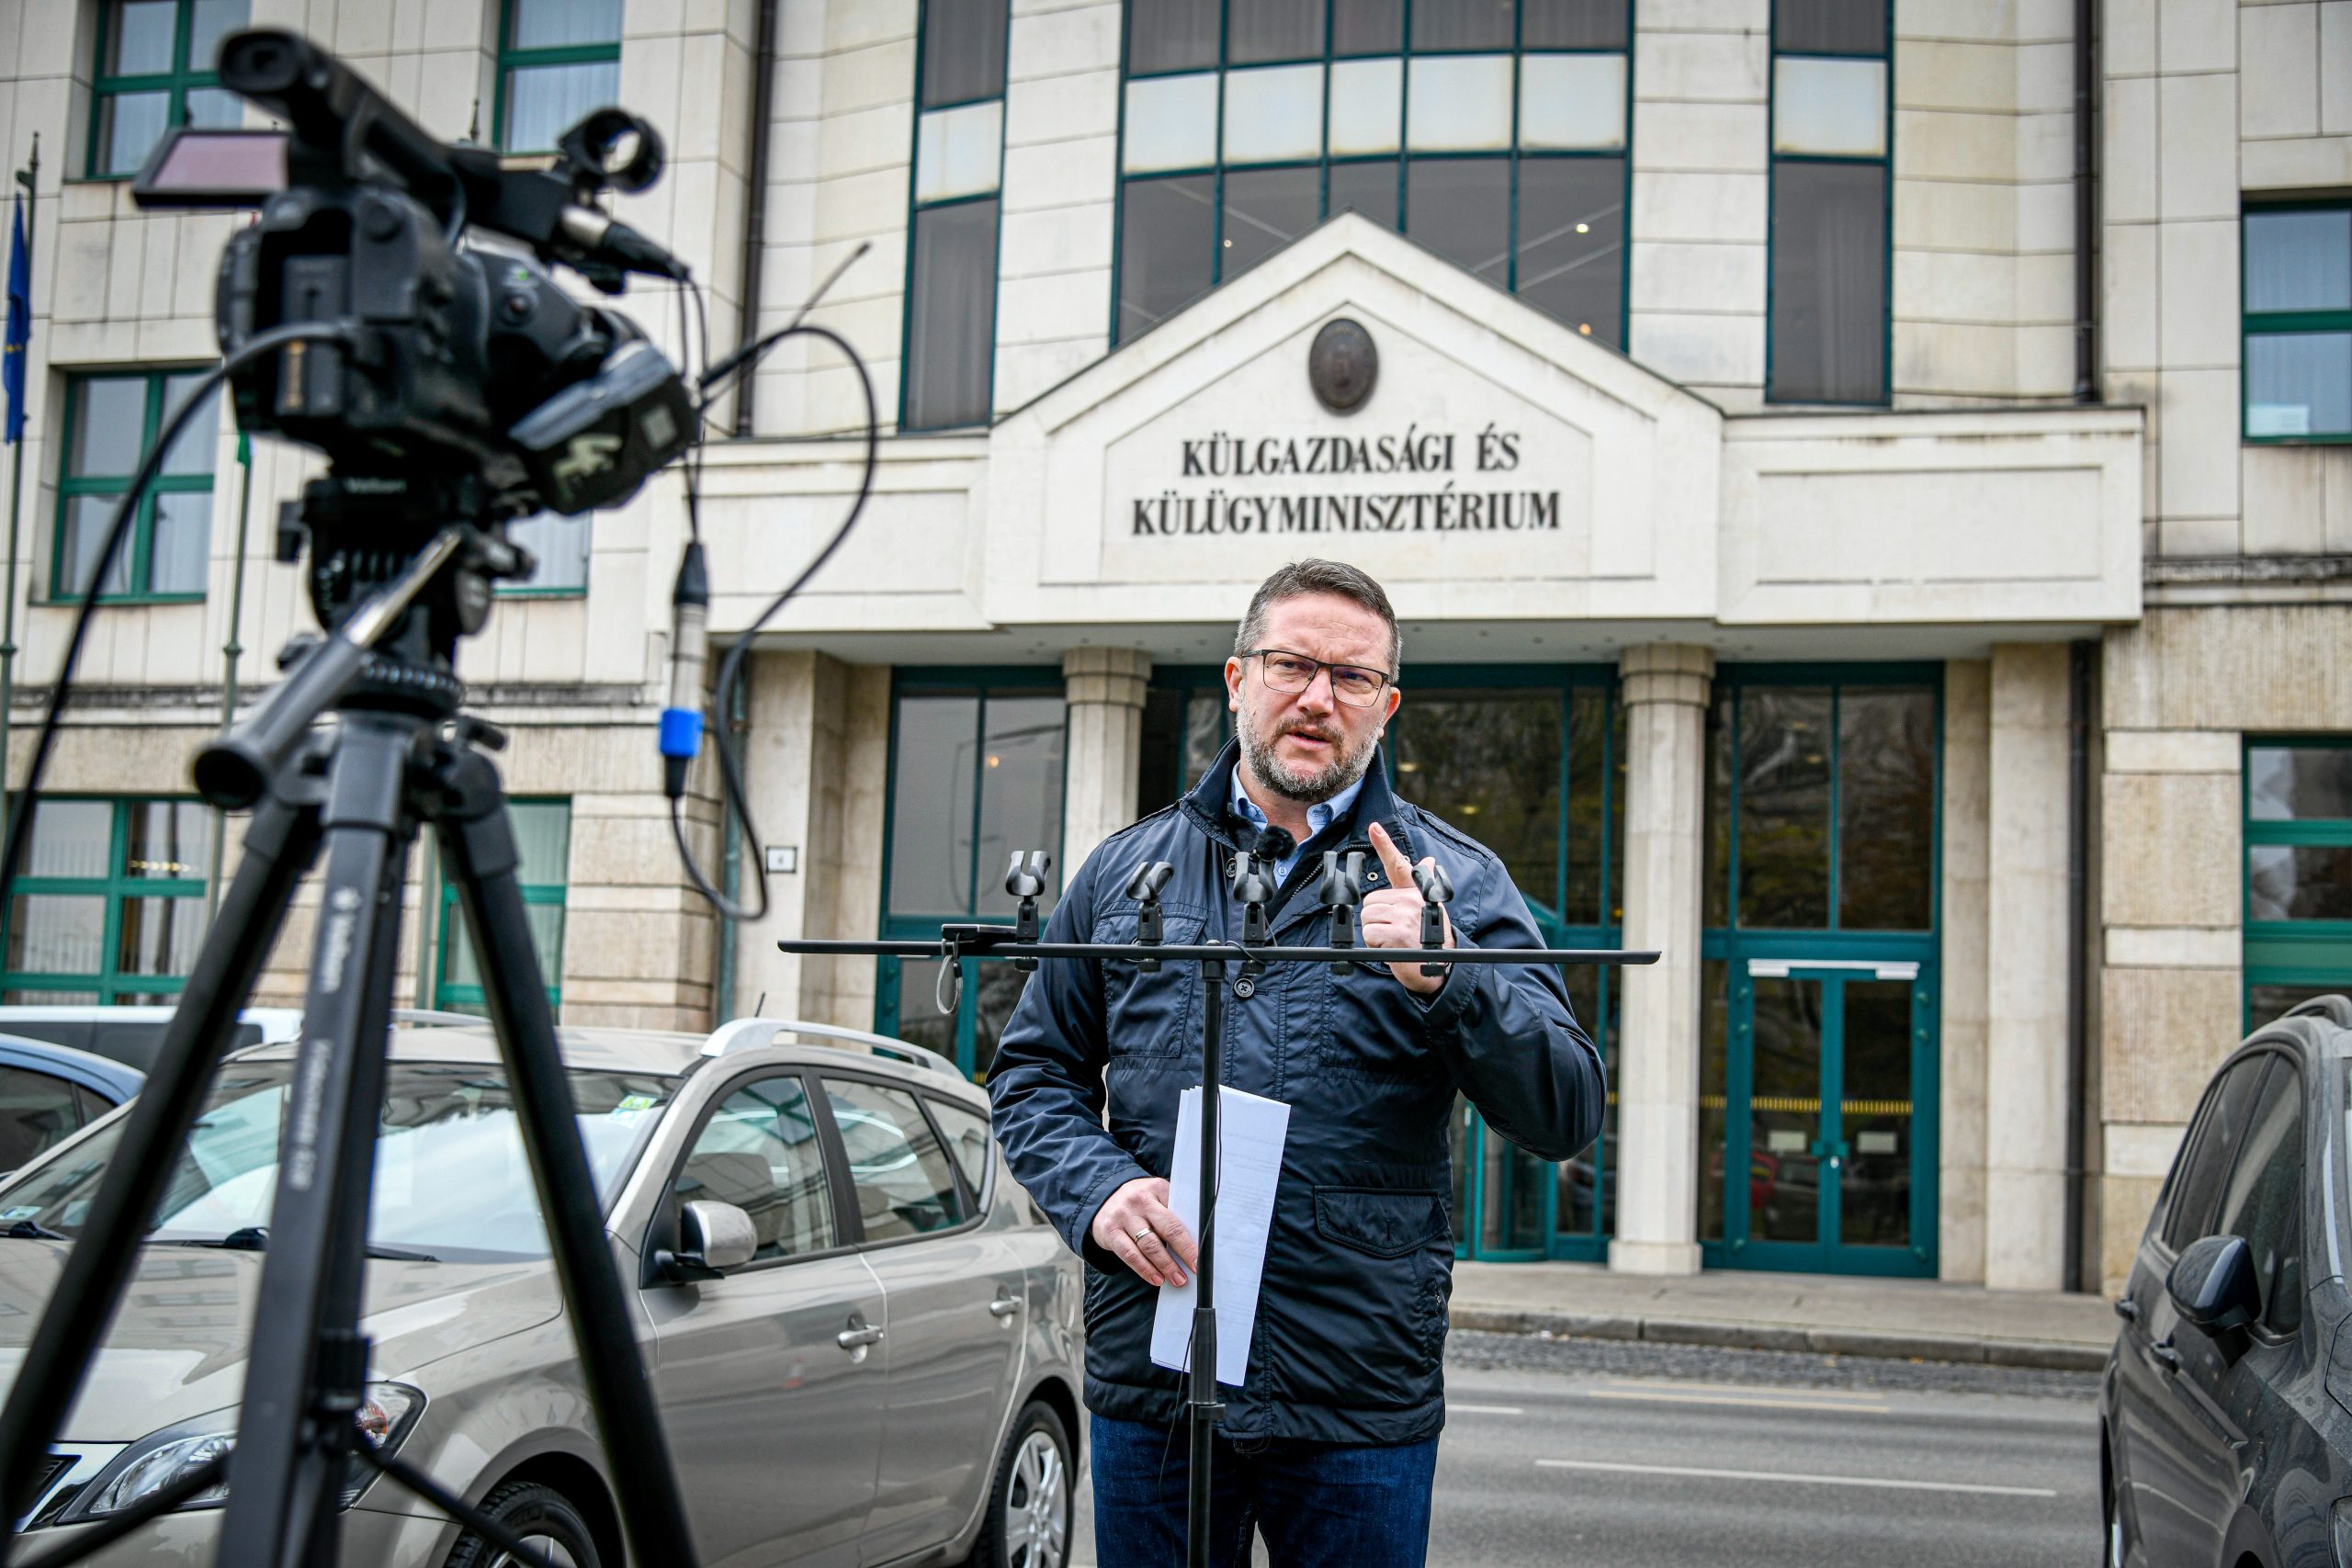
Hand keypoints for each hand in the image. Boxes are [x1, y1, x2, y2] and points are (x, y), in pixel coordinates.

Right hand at [1090, 1176, 1197, 1286]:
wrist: (1103, 1198)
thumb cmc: (1139, 1202)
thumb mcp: (1155, 1197)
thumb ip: (1172, 1212)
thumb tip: (1195, 1240)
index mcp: (1157, 1189)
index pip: (1179, 1214)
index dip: (1193, 1237)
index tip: (1203, 1254)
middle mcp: (1140, 1200)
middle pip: (1168, 1229)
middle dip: (1184, 1252)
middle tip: (1195, 1268)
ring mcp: (1124, 1216)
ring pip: (1149, 1245)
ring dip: (1166, 1266)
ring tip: (1178, 1279)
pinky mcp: (1110, 1232)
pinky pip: (1130, 1254)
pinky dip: (1145, 1269)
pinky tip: (1156, 1278)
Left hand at [1361, 821, 1452, 995]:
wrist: (1441, 967)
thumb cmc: (1430, 938)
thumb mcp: (1430, 908)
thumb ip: (1422, 885)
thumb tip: (1427, 860)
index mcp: (1416, 893)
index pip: (1399, 865)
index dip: (1385, 844)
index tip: (1374, 827)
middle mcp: (1411, 900)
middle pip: (1370, 902)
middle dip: (1376, 919)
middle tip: (1394, 931)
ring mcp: (1405, 916)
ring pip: (1367, 917)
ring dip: (1375, 932)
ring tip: (1394, 939)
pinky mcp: (1397, 933)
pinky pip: (1369, 933)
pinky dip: (1374, 943)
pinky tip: (1391, 947)